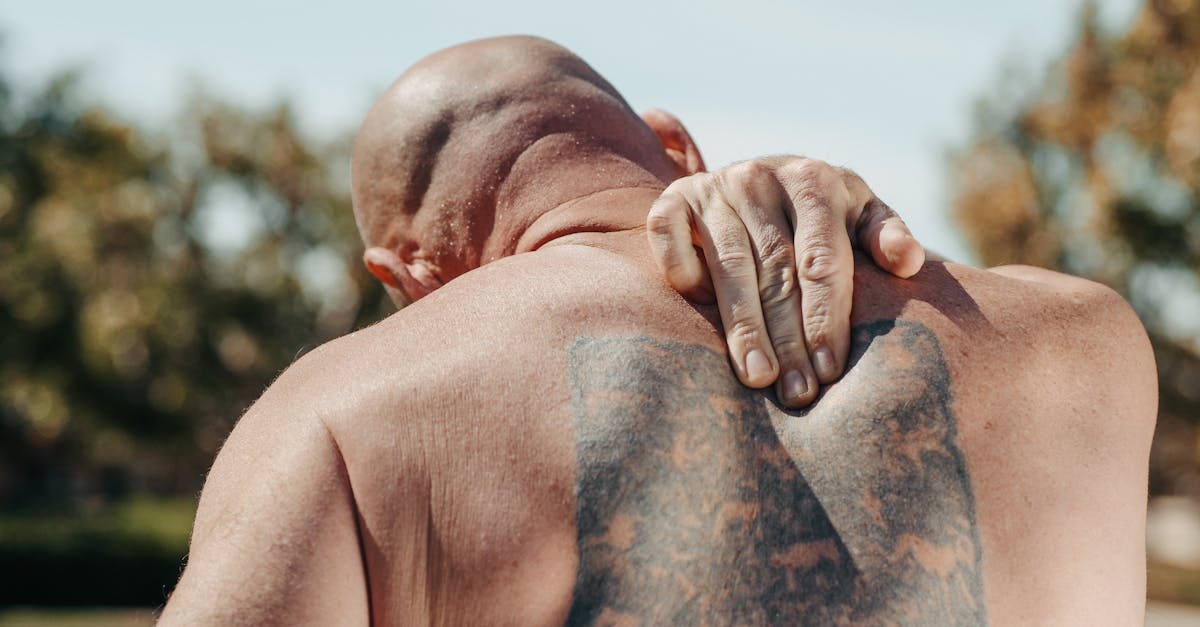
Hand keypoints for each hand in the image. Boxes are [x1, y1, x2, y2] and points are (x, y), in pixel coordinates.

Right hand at [647, 156, 924, 407]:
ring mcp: (715, 186)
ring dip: (743, 326)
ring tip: (757, 377)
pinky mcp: (674, 198)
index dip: (825, 318)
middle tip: (796, 392)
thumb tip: (909, 264)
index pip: (822, 260)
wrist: (761, 178)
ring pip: (728, 265)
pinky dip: (682, 271)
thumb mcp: (860, 214)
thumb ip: (886, 235)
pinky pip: (668, 235)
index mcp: (814, 180)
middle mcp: (761, 177)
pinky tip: (700, 313)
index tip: (830, 371)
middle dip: (787, 338)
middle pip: (777, 270)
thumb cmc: (821, 214)